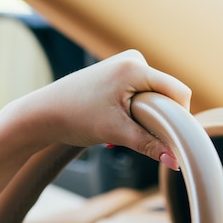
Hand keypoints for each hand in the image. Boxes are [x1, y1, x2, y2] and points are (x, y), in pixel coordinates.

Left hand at [8, 50, 191, 169]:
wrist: (43, 113)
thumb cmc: (75, 117)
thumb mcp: (116, 133)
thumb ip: (149, 146)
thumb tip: (175, 162)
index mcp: (135, 67)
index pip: (179, 92)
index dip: (180, 118)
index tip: (169, 138)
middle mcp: (133, 59)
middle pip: (167, 94)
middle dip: (158, 118)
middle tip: (134, 134)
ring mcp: (124, 64)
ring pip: (154, 95)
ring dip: (145, 116)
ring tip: (120, 127)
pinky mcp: (117, 72)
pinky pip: (141, 93)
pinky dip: (135, 110)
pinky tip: (116, 120)